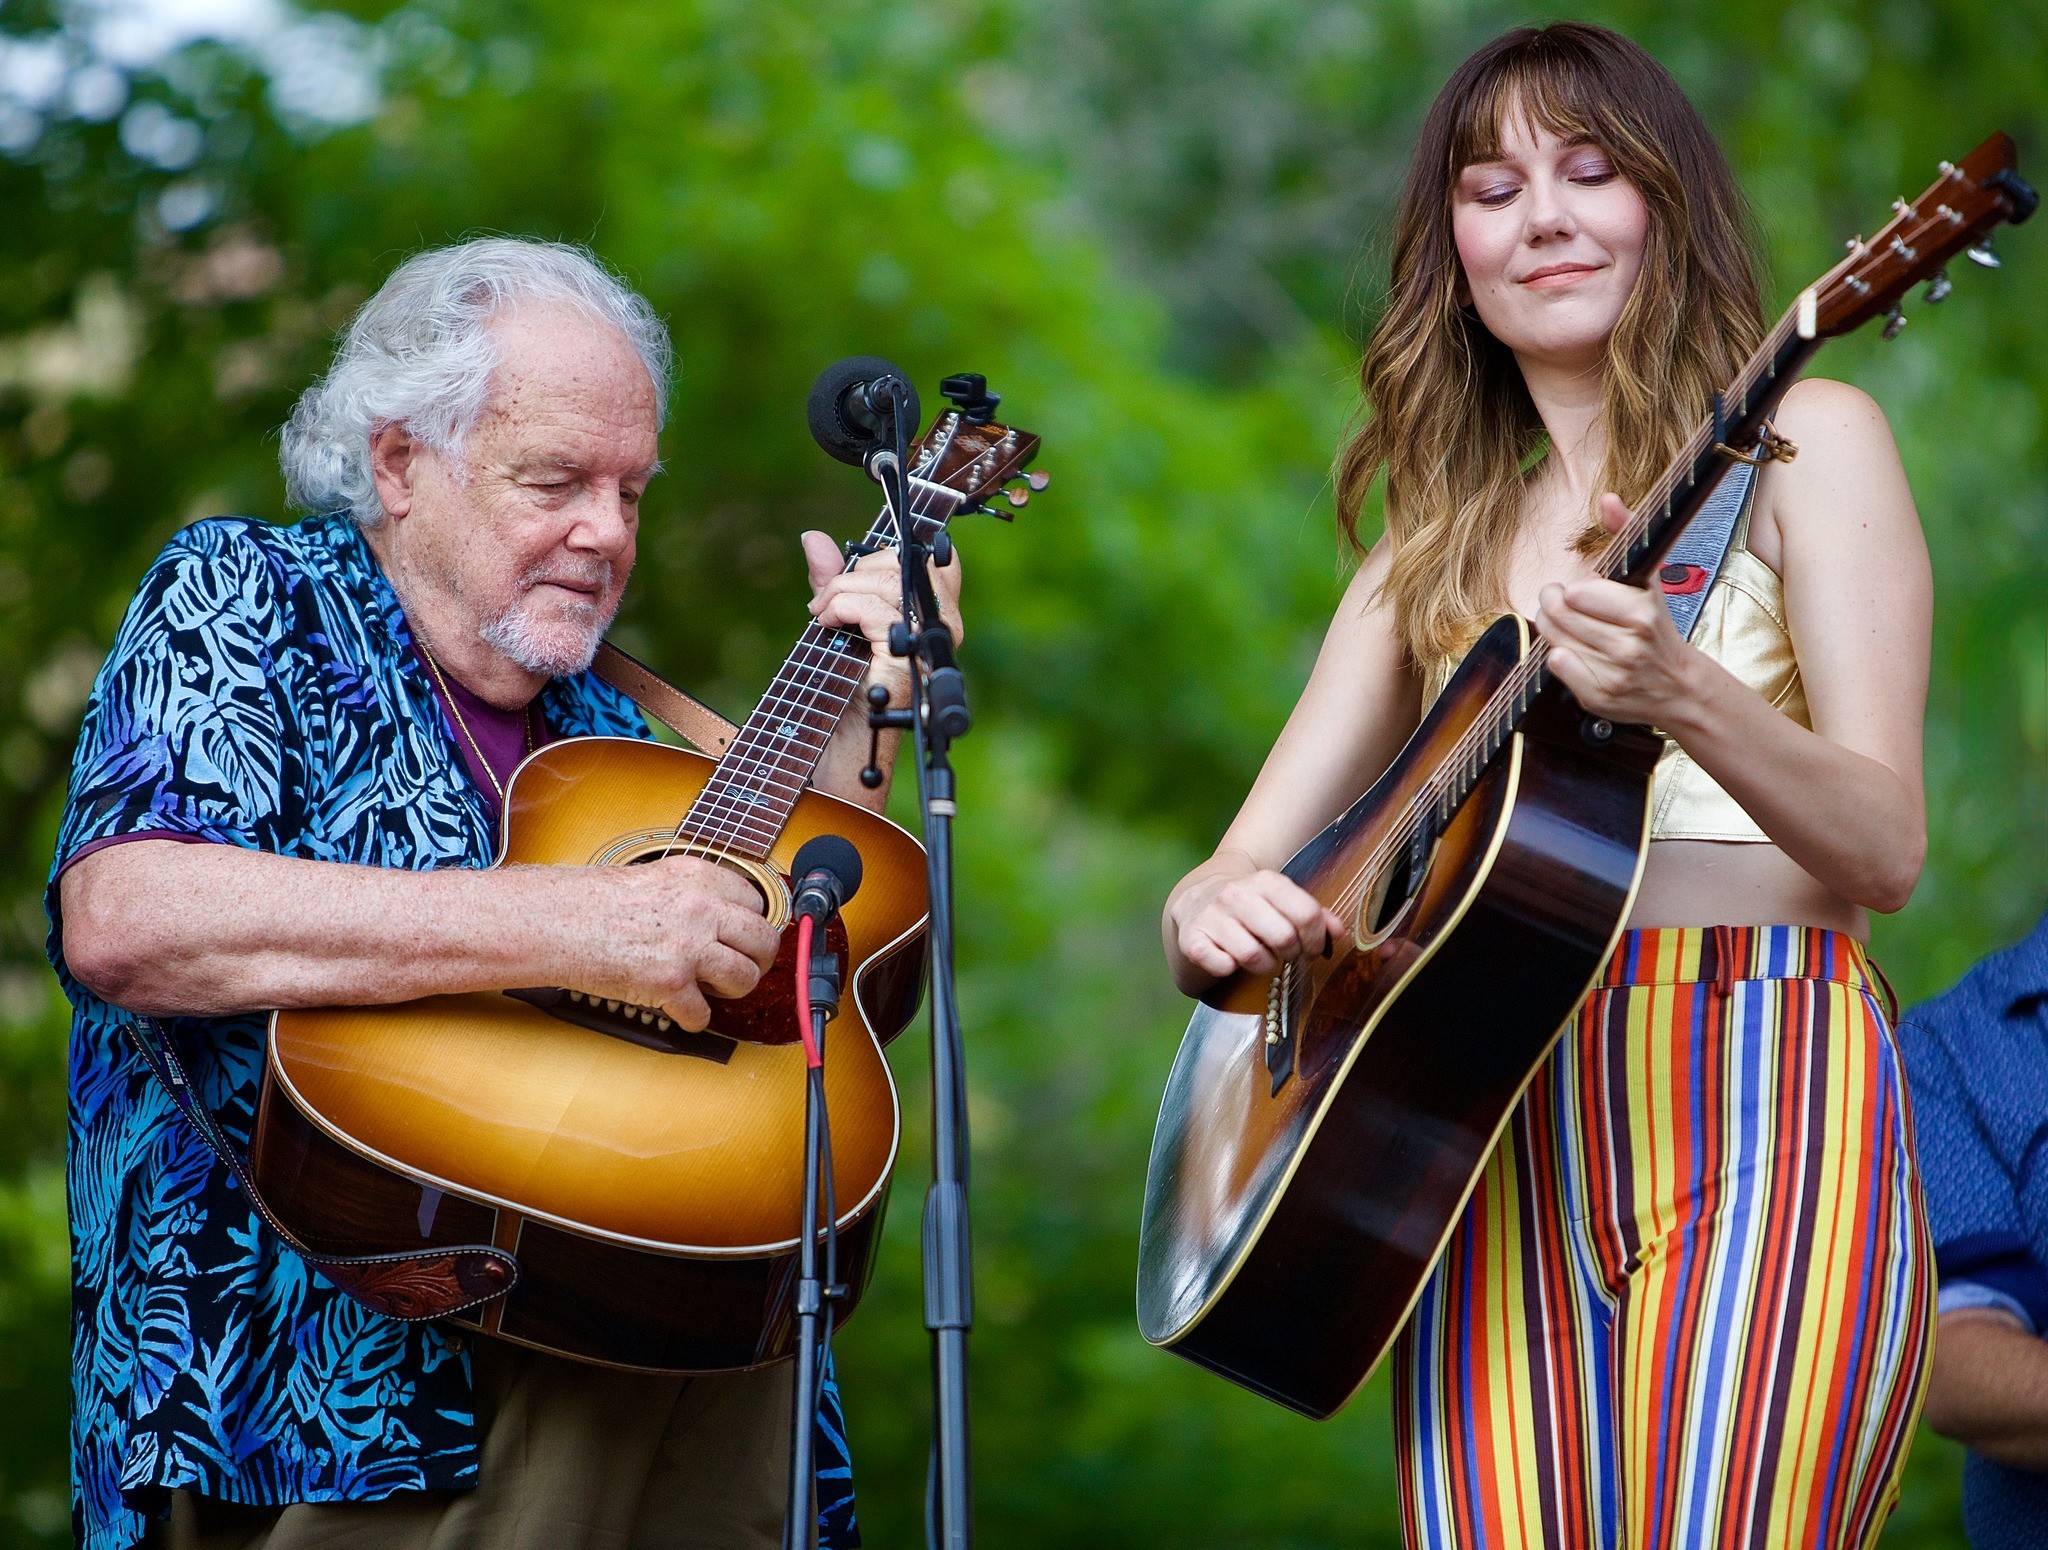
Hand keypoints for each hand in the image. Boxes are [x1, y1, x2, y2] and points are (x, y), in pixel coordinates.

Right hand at [578, 856, 780, 1030]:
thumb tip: (726, 916)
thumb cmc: (595, 901)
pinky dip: (693, 1018)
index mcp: (699, 877)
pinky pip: (703, 1013)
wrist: (558, 921)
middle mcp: (701, 909)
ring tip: (711, 988)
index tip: (744, 936)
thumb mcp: (658, 877)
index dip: (750, 925)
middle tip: (742, 967)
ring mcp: (688, 946)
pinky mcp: (670, 981)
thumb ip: (695, 893)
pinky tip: (681, 1009)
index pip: (756, 903)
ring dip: (732, 990)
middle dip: (756, 960)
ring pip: (745, 978)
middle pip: (763, 940)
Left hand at [801, 530, 963, 704]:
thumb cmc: (844, 681)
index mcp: (935, 612)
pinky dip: (842, 607)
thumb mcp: (839, 614)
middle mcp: (942, 625)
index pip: (940, 558)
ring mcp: (927, 642)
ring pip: (889, 579)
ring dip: (842, 589)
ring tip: (823, 612)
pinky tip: (827, 622)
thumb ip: (834, 577)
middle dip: (857, 570)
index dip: (892, 554)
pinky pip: (875, 608)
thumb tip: (813, 538)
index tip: (853, 575)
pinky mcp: (906, 657)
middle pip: (909, 561)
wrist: (838, 730)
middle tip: (826, 598)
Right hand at [1171, 864, 1348, 983]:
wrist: (1198, 897)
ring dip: (1264, 966)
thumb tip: (1338, 931)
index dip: (1316, 940)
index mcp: (1265, 881)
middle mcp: (1236, 894)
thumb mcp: (1282, 901)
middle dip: (1292, 954)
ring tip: (1263, 960)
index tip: (1312, 949)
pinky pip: (1220, 965)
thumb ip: (1313, 915)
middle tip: (1288, 955)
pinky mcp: (1192, 938)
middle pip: (1283, 937)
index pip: (1307, 915)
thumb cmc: (1251, 906)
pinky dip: (1229, 969)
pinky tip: (1231, 961)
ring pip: (1253, 955)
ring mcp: (1211, 915)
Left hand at [1534, 493, 1702, 724]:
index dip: (1570, 590)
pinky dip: (1559, 658)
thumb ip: (1626, 533)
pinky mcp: (1600, 697)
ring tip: (1571, 628)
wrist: (1677, 685)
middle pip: (1558, 617)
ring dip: (1555, 631)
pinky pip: (1557, 667)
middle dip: (1554, 607)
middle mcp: (1630, 645)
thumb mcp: (1647, 578)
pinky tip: (1576, 653)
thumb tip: (1607, 498)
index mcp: (1642, 612)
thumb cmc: (1655, 625)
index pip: (1576, 593)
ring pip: (1554, 640)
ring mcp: (1615, 674)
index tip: (1578, 591)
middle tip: (1563, 606)